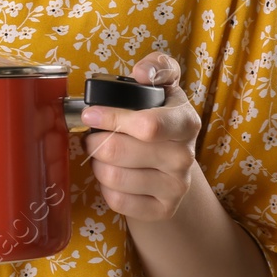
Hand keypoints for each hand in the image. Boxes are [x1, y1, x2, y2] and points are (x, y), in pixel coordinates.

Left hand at [79, 52, 201, 221]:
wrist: (174, 166)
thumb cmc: (161, 118)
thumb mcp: (164, 86)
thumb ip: (157, 67)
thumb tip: (141, 74)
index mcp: (185, 122)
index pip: (146, 125)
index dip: (111, 118)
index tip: (90, 113)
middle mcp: (185, 157)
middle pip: (119, 152)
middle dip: (95, 141)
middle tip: (92, 136)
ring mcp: (176, 187)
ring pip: (113, 177)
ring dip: (97, 164)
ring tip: (101, 155)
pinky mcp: (162, 210)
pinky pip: (117, 200)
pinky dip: (105, 187)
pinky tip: (112, 175)